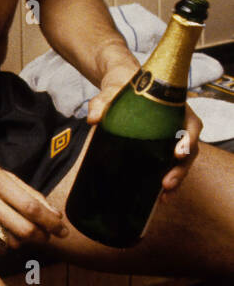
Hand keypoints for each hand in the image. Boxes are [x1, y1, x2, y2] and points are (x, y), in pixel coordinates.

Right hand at [0, 153, 67, 252]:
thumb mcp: (1, 174)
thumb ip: (29, 193)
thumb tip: (55, 216)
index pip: (31, 208)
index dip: (51, 222)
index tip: (63, 229)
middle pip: (24, 228)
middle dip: (43, 236)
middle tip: (48, 235)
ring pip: (11, 241)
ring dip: (25, 241)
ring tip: (23, 232)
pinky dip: (7, 245)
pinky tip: (5, 234)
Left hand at [87, 74, 203, 195]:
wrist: (119, 89)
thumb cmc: (121, 88)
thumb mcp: (111, 92)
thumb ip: (102, 103)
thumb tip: (93, 119)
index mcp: (176, 109)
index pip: (191, 125)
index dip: (188, 141)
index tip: (178, 153)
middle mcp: (179, 126)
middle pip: (188, 150)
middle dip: (180, 169)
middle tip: (166, 183)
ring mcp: (172, 139)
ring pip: (181, 162)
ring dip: (175, 179)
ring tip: (164, 195)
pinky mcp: (161, 149)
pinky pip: (168, 166)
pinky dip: (166, 181)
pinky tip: (159, 197)